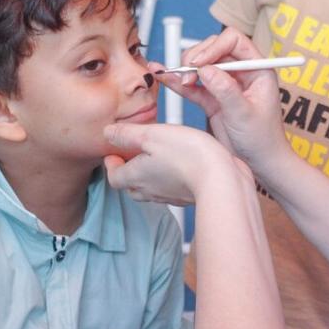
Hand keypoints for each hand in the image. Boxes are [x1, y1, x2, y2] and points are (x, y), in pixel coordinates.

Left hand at [103, 122, 244, 205]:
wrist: (220, 179)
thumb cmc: (187, 154)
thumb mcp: (152, 135)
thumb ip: (128, 134)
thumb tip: (108, 132)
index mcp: (136, 176)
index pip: (113, 177)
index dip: (111, 164)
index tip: (113, 152)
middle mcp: (150, 190)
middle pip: (130, 186)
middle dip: (128, 171)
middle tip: (132, 155)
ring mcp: (169, 196)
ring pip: (151, 189)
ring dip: (148, 175)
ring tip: (155, 158)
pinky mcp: (187, 195)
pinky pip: (171, 189)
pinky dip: (168, 178)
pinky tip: (179, 165)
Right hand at [152, 27, 291, 178]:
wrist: (260, 164)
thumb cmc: (263, 140)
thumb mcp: (244, 114)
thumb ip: (225, 90)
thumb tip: (206, 69)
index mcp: (257, 68)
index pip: (234, 41)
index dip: (214, 47)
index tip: (198, 63)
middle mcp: (241, 72)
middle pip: (214, 49)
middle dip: (197, 58)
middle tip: (187, 74)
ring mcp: (225, 84)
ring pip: (201, 64)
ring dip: (186, 69)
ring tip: (179, 80)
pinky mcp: (212, 98)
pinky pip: (193, 85)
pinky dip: (178, 81)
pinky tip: (164, 76)